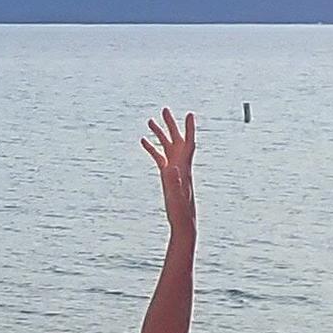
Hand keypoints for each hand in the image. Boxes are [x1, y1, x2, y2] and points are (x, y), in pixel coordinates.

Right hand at [140, 107, 197, 234]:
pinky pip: (159, 157)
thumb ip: (174, 182)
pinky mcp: (166, 176)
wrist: (182, 222)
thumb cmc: (181, 211)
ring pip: (166, 147)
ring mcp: (173, 169)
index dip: (189, 129)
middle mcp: (180, 165)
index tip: (190, 114)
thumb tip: (171, 168)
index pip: (188, 144)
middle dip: (171, 124)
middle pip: (176, 140)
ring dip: (159, 134)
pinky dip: (152, 148)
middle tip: (164, 109)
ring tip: (150, 120)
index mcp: (184, 167)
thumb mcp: (177, 197)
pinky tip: (143, 141)